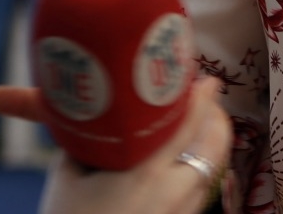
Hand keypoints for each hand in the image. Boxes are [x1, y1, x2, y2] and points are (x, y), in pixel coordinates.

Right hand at [0, 78, 233, 213]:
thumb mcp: (67, 176)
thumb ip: (90, 142)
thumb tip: (100, 119)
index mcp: (146, 173)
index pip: (186, 125)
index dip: (201, 100)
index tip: (208, 81)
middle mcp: (173, 193)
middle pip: (213, 147)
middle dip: (215, 120)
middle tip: (207, 102)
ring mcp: (181, 213)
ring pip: (212, 170)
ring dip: (210, 145)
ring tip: (201, 127)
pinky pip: (202, 191)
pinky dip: (201, 169)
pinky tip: (186, 163)